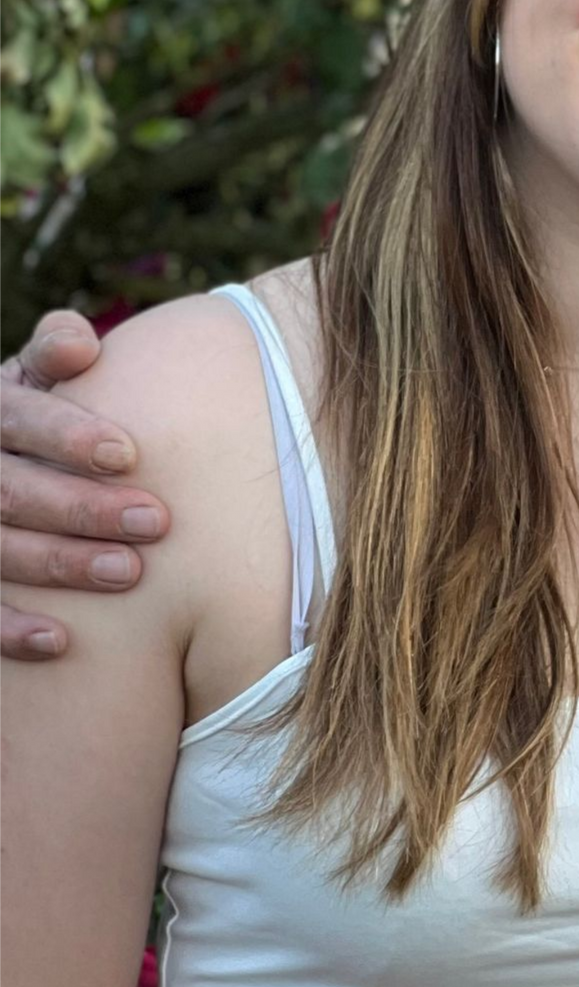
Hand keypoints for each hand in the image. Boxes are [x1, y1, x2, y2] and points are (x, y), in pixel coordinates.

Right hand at [0, 311, 167, 659]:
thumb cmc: (29, 416)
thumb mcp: (29, 377)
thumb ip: (53, 353)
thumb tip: (78, 344)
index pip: (16, 418)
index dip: (67, 435)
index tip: (130, 453)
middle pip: (10, 491)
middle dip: (82, 508)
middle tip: (156, 522)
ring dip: (61, 564)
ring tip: (131, 572)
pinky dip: (8, 629)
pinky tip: (59, 642)